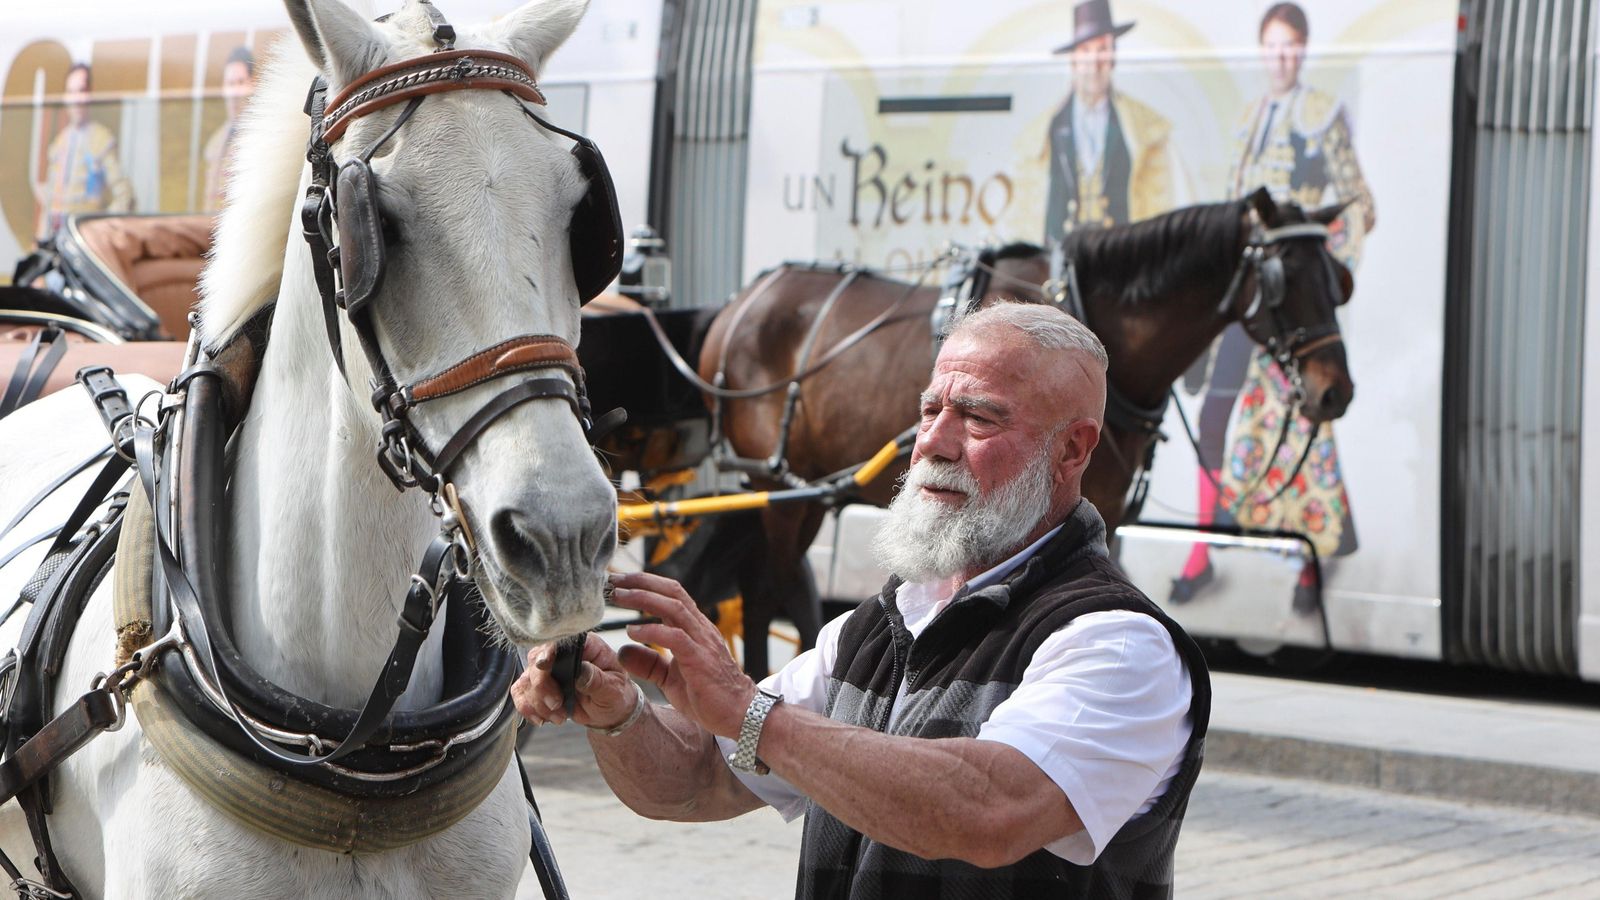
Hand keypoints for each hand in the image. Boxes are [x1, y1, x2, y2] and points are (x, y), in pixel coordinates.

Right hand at [510, 633, 637, 728]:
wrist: (608, 711)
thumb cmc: (615, 694)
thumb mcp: (613, 689)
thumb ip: (598, 680)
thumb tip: (582, 671)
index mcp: (585, 646)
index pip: (561, 641)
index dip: (548, 651)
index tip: (544, 665)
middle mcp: (563, 653)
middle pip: (536, 660)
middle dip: (542, 687)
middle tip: (556, 705)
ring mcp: (548, 669)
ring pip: (526, 679)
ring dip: (537, 703)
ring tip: (559, 717)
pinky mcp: (537, 685)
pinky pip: (520, 693)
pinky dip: (528, 708)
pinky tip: (543, 719)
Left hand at [608, 571, 756, 738]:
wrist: (739, 715)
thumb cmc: (708, 697)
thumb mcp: (670, 678)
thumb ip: (649, 663)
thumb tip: (623, 650)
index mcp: (694, 629)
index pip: (671, 595)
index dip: (645, 584)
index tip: (618, 582)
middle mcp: (700, 628)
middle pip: (672, 591)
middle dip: (641, 582)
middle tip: (613, 580)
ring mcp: (702, 642)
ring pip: (674, 607)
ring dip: (643, 598)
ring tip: (619, 596)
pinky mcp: (701, 659)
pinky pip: (676, 637)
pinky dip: (652, 630)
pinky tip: (632, 631)